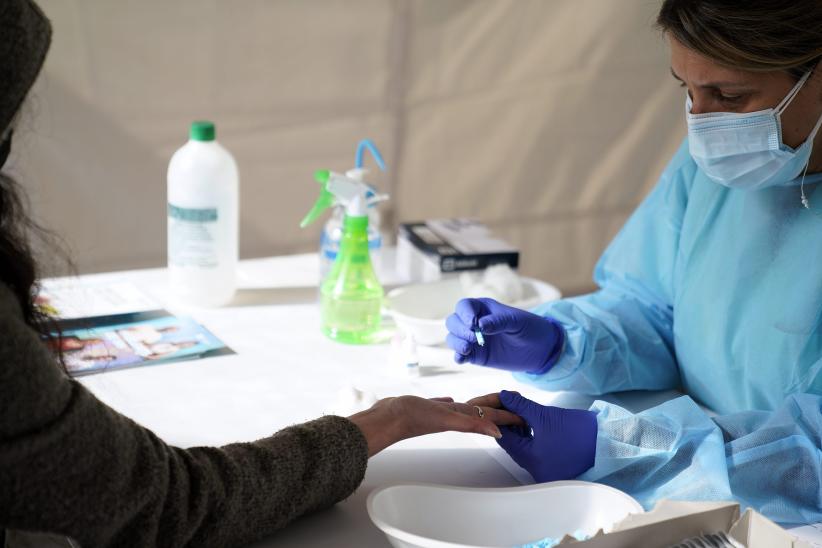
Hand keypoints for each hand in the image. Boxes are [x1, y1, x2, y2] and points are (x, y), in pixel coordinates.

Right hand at [348, 396, 525, 456]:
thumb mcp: (448, 419)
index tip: (526, 416)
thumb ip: (473, 424)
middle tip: (516, 408)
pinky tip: (451, 400)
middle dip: (500, 410)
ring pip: (466, 408)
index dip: (510, 416)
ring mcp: (441, 412)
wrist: (388, 417)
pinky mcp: (427, 408)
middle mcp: (454, 415)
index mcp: (461, 417)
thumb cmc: (414, 418)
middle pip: (483, 411)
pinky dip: (451, 403)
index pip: (492, 416)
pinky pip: (444, 405)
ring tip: (489, 403)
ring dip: (479, 406)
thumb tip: (498, 432)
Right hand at [446, 298, 563, 372]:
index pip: (464, 306)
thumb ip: (499, 322)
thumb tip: (480, 325)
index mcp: (483, 309)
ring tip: (469, 349)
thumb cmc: (529, 328)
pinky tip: (463, 359)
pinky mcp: (475, 356)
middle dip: (459, 329)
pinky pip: (459, 355)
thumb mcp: (517, 322)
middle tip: (474, 338)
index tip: (473, 323)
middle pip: (453, 321)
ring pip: (453, 338)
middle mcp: (474, 322)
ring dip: (456, 342)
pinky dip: (458, 357)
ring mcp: (473, 339)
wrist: (540, 349)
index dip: (464, 314)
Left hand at [468, 390, 596, 482]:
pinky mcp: (552, 467)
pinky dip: (530, 438)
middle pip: (513, 445)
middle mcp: (535, 470)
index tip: (499, 404)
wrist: (607, 442)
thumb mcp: (545, 415)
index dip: (500, 419)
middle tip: (509, 406)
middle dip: (509, 424)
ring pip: (523, 448)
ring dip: (520, 431)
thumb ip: (521, 406)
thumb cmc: (578, 430)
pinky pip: (533, 452)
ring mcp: (544, 470)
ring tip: (521, 412)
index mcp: (531, 459)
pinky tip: (531, 424)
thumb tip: (503, 396)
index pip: (504, 438)